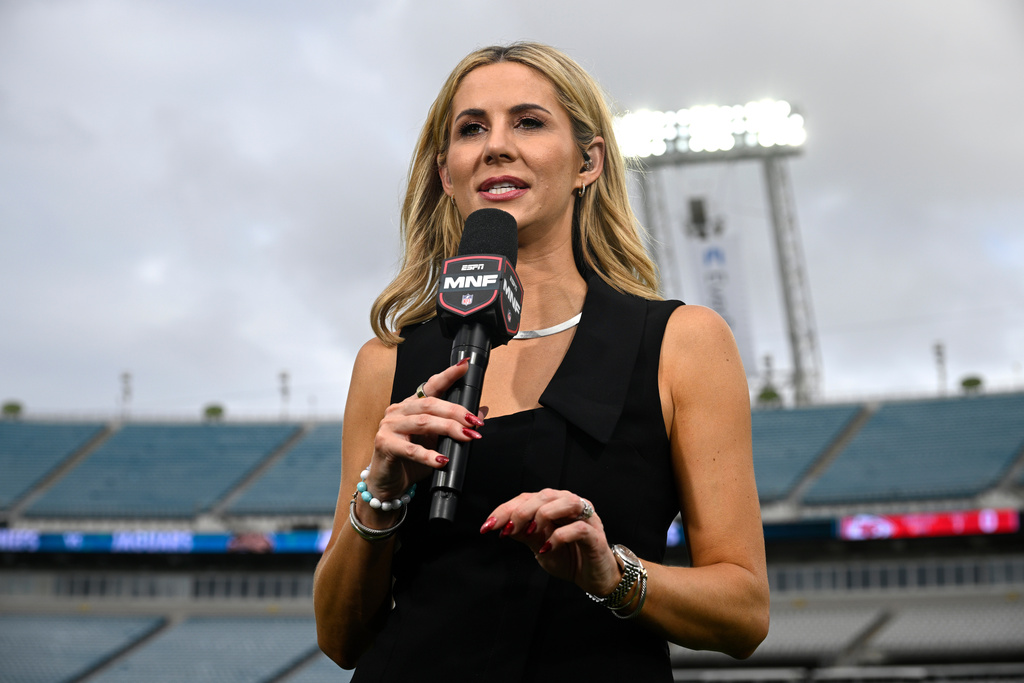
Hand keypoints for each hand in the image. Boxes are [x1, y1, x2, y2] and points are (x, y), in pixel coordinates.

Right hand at [366, 358, 484, 500]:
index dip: (448, 375)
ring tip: (467, 436)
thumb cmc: (410, 461)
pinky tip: (442, 460)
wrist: (387, 483)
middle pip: (431, 404)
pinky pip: (411, 449)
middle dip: (456, 411)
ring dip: (449, 429)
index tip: (464, 366)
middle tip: (475, 422)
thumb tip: (480, 413)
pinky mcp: (384, 444)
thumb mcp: (436, 441)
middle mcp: (398, 411)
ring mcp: (389, 426)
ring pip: (423, 422)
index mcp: (411, 406)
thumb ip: (454, 426)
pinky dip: (429, 455)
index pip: (431, 386)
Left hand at [480, 489, 621, 595]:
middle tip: (506, 530)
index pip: (526, 498)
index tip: (488, 526)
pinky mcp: (595, 534)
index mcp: (554, 504)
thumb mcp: (539, 545)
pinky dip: (559, 536)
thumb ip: (524, 534)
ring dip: (542, 515)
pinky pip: (578, 528)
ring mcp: (586, 517)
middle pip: (544, 496)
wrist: (594, 577)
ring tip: (528, 533)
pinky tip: (546, 548)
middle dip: (521, 511)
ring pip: (564, 502)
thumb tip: (501, 526)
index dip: (505, 509)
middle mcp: (570, 505)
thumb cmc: (569, 557)